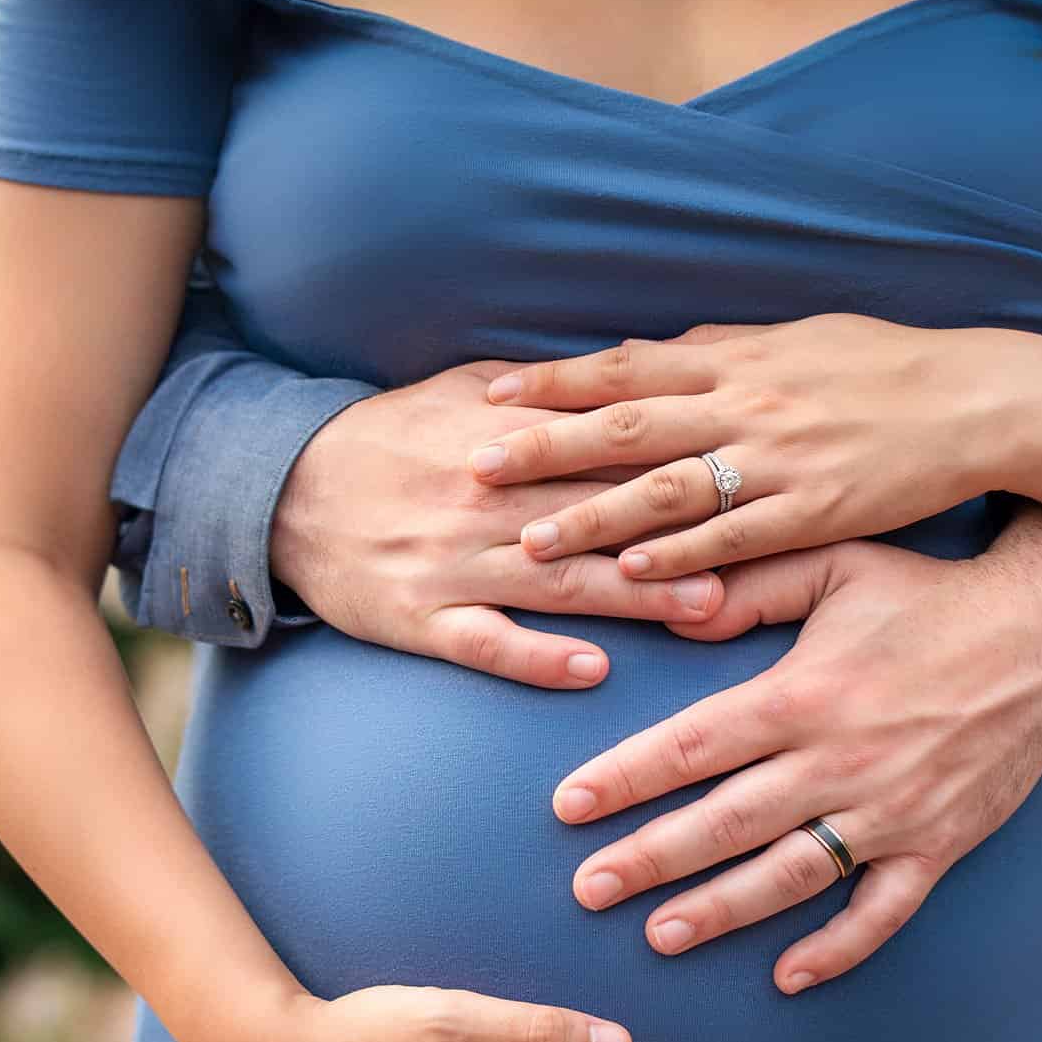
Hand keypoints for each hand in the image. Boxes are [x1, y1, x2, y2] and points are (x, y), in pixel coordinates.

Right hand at [273, 360, 726, 688]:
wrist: (280, 489)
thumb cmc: (385, 439)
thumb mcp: (459, 393)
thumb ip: (543, 390)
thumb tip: (626, 371)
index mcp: (503, 444)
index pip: (605, 450)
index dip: (678, 461)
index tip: (748, 471)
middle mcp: (485, 502)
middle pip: (598, 516)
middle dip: (679, 531)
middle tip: (761, 548)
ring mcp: (454, 564)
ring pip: (557, 582)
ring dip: (635, 599)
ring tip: (706, 609)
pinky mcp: (421, 618)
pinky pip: (485, 643)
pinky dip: (536, 657)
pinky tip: (590, 670)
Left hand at [461, 315, 1041, 577]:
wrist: (979, 399)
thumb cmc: (887, 368)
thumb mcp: (801, 339)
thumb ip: (727, 350)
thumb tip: (663, 349)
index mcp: (738, 360)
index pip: (626, 368)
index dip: (556, 380)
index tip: (490, 392)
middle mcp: (746, 404)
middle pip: (626, 426)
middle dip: (546, 446)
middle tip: (476, 464)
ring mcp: (779, 459)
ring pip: (668, 489)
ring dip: (595, 516)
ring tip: (531, 538)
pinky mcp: (816, 509)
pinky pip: (735, 536)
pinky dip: (681, 554)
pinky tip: (632, 575)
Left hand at [549, 516, 1041, 992]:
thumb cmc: (930, 592)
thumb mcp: (837, 563)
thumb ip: (752, 587)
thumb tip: (673, 608)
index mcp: (803, 694)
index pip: (692, 746)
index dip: (624, 778)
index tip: (566, 806)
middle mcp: (842, 760)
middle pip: (724, 822)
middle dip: (649, 859)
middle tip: (585, 890)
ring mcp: (893, 810)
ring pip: (791, 876)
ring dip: (722, 910)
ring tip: (659, 935)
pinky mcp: (940, 843)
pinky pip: (883, 911)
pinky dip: (838, 949)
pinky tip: (788, 977)